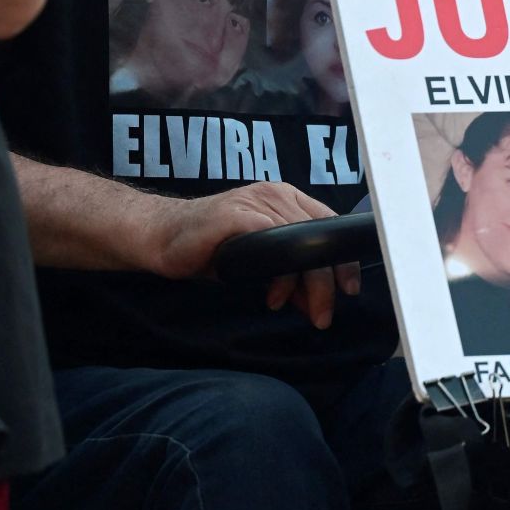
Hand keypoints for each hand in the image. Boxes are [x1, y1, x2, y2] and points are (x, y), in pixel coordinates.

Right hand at [147, 182, 361, 329]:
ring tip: (297, 309)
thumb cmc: (209, 248)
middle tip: (323, 315)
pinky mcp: (237, 215)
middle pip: (319, 238)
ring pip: (301, 242)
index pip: (330, 226)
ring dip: (305, 284)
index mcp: (285, 199)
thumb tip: (314, 302)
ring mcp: (257, 201)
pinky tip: (273, 296)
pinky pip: (274, 243)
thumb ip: (288, 276)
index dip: (344, 260)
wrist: (160, 236)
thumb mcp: (257, 263)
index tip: (349, 290)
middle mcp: (276, 194)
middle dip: (326, 282)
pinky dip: (280, 274)